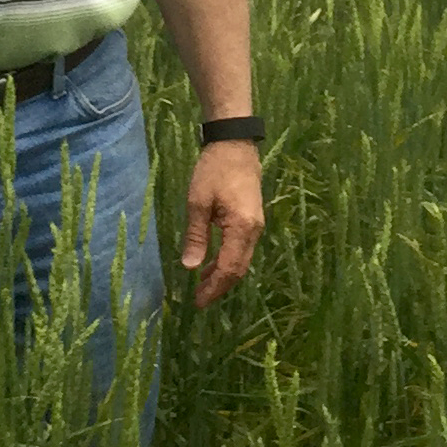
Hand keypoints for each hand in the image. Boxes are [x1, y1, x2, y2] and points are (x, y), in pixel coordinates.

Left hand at [180, 141, 265, 307]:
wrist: (235, 145)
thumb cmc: (213, 170)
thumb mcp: (198, 203)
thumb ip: (196, 236)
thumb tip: (190, 268)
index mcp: (241, 227)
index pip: (230, 268)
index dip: (215, 288)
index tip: (198, 302)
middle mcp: (254, 230)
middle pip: (239, 268)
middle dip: (220, 286)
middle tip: (198, 300)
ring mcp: (256, 225)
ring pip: (242, 260)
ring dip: (223, 274)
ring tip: (202, 285)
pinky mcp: (252, 220)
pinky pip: (242, 248)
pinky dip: (228, 260)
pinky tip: (212, 263)